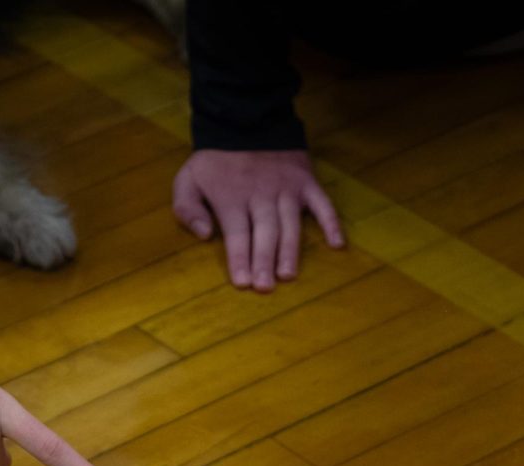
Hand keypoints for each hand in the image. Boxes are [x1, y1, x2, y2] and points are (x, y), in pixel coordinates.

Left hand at [172, 148, 344, 290]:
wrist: (246, 120)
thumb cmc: (216, 161)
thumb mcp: (188, 179)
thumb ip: (187, 208)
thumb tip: (204, 235)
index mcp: (232, 196)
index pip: (237, 233)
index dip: (239, 258)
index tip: (242, 283)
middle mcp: (261, 194)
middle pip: (264, 232)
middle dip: (264, 260)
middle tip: (265, 287)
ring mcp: (286, 188)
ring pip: (290, 223)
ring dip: (290, 250)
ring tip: (288, 275)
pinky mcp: (306, 182)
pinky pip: (322, 204)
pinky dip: (331, 223)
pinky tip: (337, 244)